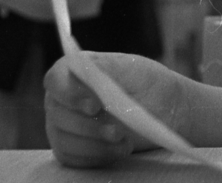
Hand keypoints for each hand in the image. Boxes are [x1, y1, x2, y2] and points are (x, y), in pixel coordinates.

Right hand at [45, 51, 186, 167]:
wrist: (167, 110)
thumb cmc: (149, 84)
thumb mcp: (134, 69)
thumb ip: (107, 67)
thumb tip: (81, 64)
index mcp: (76, 71)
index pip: (55, 80)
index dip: (69, 94)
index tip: (94, 106)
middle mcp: (65, 97)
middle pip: (56, 113)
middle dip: (87, 126)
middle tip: (116, 131)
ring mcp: (65, 124)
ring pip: (62, 138)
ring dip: (93, 143)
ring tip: (123, 140)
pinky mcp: (72, 147)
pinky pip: (71, 157)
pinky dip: (96, 156)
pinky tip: (118, 150)